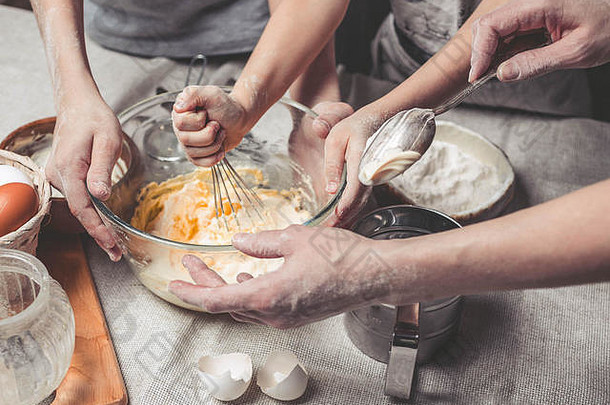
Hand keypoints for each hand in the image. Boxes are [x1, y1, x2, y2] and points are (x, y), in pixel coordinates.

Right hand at [46, 96, 121, 260]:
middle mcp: (57, 175)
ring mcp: (57, 175)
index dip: (97, 229)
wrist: (78, 104)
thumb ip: (101, 168)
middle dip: (98, 234)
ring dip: (95, 224)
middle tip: (116, 253)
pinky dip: (90, 212)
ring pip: (78, 206)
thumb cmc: (96, 119)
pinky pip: (76, 198)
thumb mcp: (107, 140)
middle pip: (79, 211)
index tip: (111, 245)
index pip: (83, 207)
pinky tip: (102, 222)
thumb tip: (100, 195)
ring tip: (112, 243)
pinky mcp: (62, 175)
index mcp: (69, 168)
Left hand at [168, 225, 392, 327]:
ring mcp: (285, 319)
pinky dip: (246, 294)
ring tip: (212, 270)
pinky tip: (246, 276)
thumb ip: (262, 242)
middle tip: (190, 265)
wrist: (374, 275)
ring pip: (243, 308)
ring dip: (225, 289)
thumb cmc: (341, 257)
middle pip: (226, 303)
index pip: (215, 299)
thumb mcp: (295, 239)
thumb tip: (239, 242)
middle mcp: (273, 314)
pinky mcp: (297, 316)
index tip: (175, 282)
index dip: (191, 291)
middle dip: (204, 284)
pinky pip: (261, 309)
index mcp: (267, 295)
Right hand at [172, 85, 250, 165]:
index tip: (207, 113)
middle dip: (209, 134)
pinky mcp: (196, 156)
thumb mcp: (212, 94)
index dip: (199, 120)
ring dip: (214, 144)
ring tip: (219, 133)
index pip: (180, 123)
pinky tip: (220, 147)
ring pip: (194, 153)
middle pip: (185, 140)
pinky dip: (215, 156)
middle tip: (217, 125)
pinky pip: (201, 163)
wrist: (239, 120)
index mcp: (180, 112)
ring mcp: (187, 144)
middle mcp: (180, 128)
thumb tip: (178, 107)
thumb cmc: (226, 106)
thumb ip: (193, 94)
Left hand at [322, 107, 385, 226]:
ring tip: (333, 229)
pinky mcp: (373, 179)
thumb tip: (330, 190)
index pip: (354, 190)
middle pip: (359, 202)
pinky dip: (353, 208)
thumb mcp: (336, 140)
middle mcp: (371, 173)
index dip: (344, 208)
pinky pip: (363, 197)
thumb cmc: (354, 127)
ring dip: (349, 216)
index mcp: (361, 162)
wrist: (379, 119)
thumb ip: (332, 164)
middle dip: (344, 219)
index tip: (334, 221)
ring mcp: (374, 177)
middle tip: (328, 234)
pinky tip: (343, 217)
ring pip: (362, 202)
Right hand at [470, 0, 609, 81]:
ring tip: (493, 72)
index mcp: (541, 4)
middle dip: (480, 52)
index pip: (492, 25)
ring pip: (496, 28)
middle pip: (488, 24)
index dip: (480, 52)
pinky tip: (506, 62)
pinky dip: (502, 48)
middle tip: (482, 76)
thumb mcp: (576, 52)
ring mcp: (533, 8)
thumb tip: (504, 74)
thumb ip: (537, 63)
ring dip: (490, 51)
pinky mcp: (536, 15)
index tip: (477, 75)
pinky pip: (510, 30)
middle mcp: (533, 2)